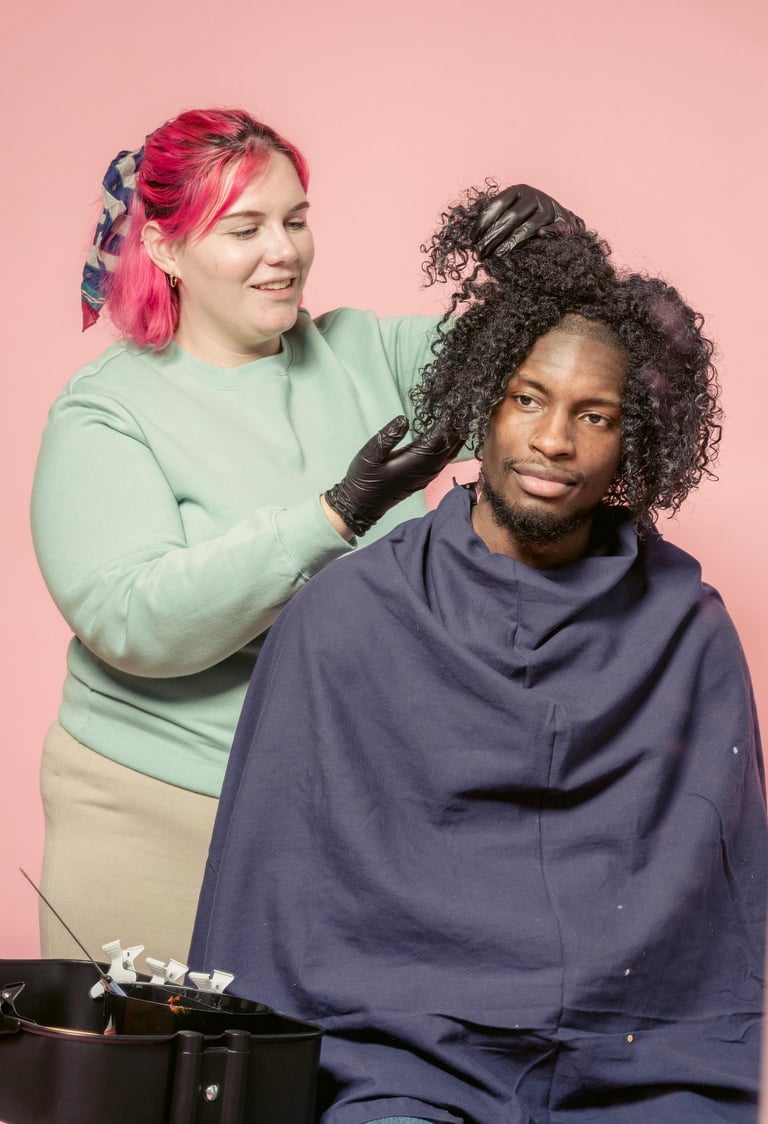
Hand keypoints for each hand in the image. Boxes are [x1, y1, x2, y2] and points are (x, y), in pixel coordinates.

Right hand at [324, 415, 462, 536]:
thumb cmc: (363, 479)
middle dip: (457, 428)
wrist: (361, 505)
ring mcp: (425, 475)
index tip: (453, 406)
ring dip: (456, 439)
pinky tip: (450, 440)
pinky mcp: (423, 478)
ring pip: (448, 455)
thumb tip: (404, 419)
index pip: (437, 438)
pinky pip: (443, 461)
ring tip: (462, 422)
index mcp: (414, 461)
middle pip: (449, 446)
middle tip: (464, 410)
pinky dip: (449, 448)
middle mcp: (424, 470)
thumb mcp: (370, 454)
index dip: (447, 422)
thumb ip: (388, 436)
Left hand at [473, 185, 584, 258]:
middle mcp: (533, 196)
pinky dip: (545, 235)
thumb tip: (474, 237)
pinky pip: (551, 230)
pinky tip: (536, 240)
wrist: (561, 218)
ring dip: (510, 243)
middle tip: (481, 252)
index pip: (497, 204)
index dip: (483, 222)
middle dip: (493, 236)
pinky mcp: (561, 221)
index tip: (473, 239)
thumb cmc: (530, 217)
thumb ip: (497, 219)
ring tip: (497, 255)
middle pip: (509, 217)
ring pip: (526, 227)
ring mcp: (547, 208)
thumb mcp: (513, 211)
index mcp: (518, 190)